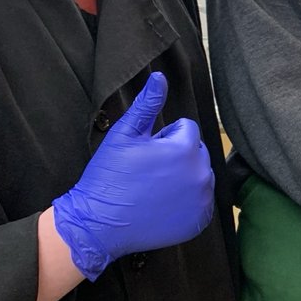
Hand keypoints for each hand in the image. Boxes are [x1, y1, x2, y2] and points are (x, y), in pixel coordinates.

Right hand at [52, 73, 214, 280]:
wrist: (99, 224)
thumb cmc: (109, 177)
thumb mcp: (124, 135)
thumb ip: (147, 104)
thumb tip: (159, 76)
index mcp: (185, 149)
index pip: (187, 129)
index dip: (163, 137)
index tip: (145, 153)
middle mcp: (201, 174)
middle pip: (196, 152)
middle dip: (177, 156)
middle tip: (148, 171)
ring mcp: (202, 200)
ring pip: (199, 175)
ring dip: (183, 177)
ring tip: (154, 188)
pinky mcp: (199, 221)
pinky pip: (200, 201)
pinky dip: (187, 201)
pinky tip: (162, 205)